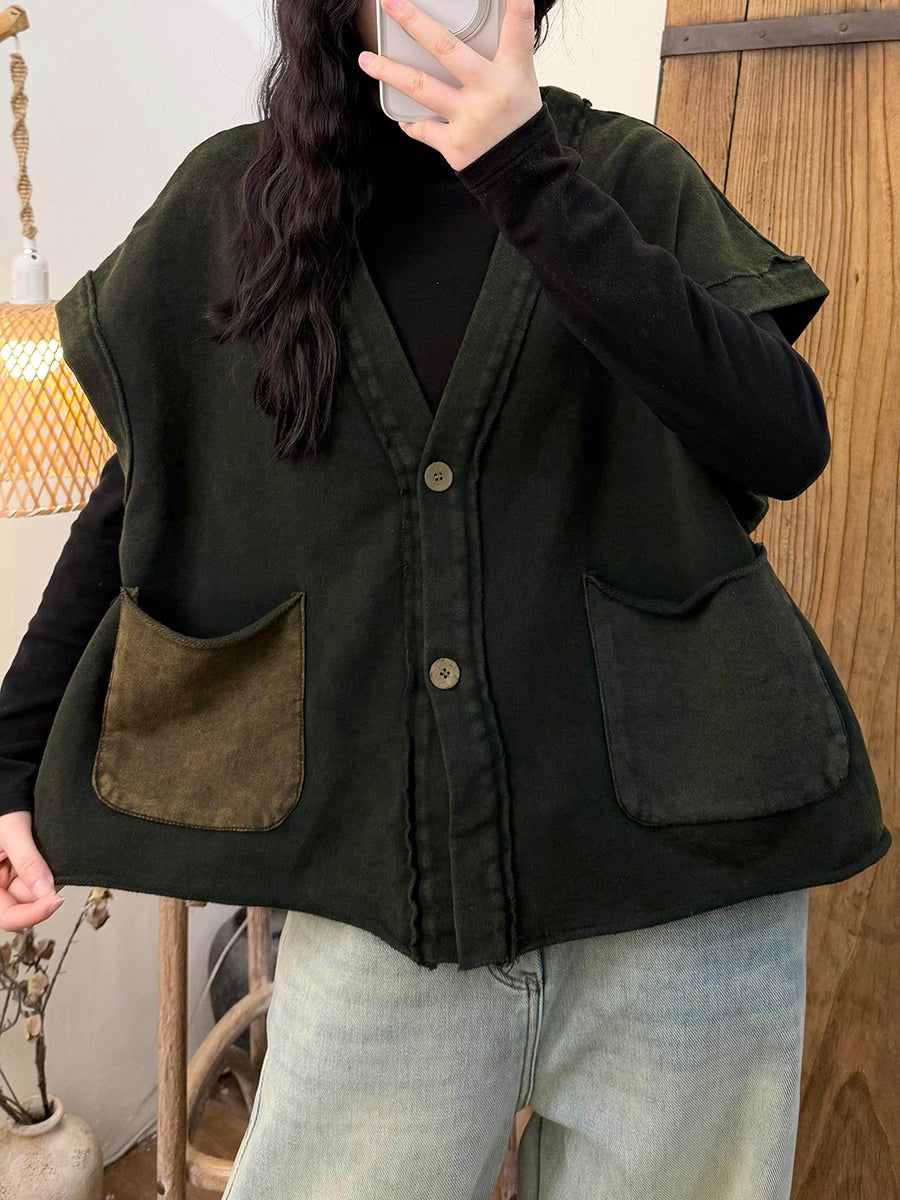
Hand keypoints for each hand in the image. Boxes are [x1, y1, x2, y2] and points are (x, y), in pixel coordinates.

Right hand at [0, 811, 64, 930]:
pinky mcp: (26, 871)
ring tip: (41, 846)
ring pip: (41, 891)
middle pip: (29, 904)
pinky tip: (46, 849)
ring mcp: (13, 879)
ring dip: (49, 874)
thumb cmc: (3, 807)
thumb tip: (46, 892)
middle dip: (44, 887)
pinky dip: (51, 868)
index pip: (8, 917)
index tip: (55, 901)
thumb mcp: (11, 832)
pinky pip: (45, 877)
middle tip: (49, 859)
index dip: (32, 914)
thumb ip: (28, 861)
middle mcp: (0, 886)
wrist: (9, 791)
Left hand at [357, 0, 542, 171]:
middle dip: (414, 22)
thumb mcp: (521, 82)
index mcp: (513, 71)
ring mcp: (470, 119)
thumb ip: (503, 54)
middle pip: (446, 49)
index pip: (517, 27)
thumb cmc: (518, 122)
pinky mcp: (455, 145)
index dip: (514, 3)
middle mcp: (490, 91)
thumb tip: (485, 23)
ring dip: (388, 72)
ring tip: (366, 60)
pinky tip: (404, 119)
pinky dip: (411, 123)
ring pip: (421, 88)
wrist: (521, 173)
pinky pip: (423, 128)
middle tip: (390, 4)